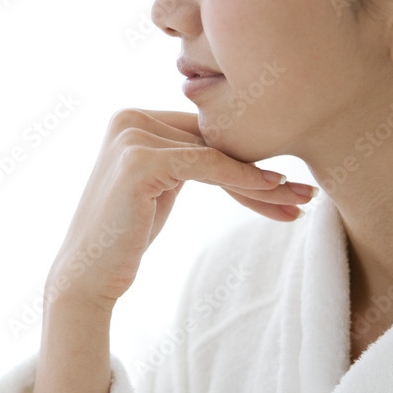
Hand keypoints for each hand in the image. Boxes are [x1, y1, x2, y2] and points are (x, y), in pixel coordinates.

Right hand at [46, 108, 316, 309]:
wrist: (87, 275)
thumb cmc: (126, 236)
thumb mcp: (161, 186)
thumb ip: (187, 157)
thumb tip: (240, 147)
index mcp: (133, 118)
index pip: (205, 134)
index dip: (248, 161)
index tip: (289, 186)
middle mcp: (129, 117)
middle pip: (213, 143)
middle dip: (261, 173)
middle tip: (306, 195)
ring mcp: (131, 135)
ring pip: (215, 155)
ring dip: (262, 183)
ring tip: (300, 202)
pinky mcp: (139, 160)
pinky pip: (205, 165)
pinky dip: (242, 178)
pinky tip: (273, 189)